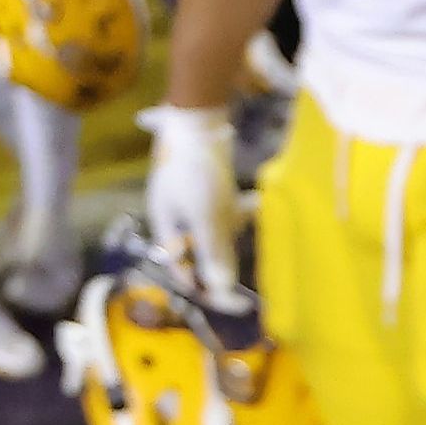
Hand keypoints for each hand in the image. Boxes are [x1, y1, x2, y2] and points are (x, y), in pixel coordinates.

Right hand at [136, 104, 240, 300]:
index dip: (209, 292)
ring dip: (235, 240)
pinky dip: (245, 211)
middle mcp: (179, 222)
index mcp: (168, 231)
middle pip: (201, 258)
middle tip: (249, 291)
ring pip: (217, 235)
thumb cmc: (194, 169)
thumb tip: (223, 289)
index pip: (184, 274)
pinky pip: (229, 211)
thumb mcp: (204, 213)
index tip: (239, 304)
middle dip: (224, 271)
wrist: (195, 120)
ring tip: (253, 239)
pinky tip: (258, 202)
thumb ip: (213, 250)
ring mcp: (195, 205)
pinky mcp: (210, 189)